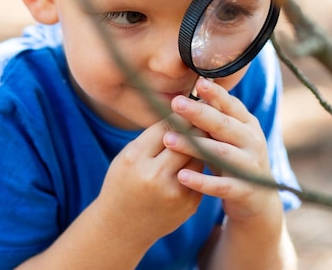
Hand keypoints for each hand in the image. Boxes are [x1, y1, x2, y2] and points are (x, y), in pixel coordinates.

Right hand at [94, 117, 203, 247]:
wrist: (122, 229)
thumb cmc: (123, 183)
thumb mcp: (128, 156)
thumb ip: (153, 136)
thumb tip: (183, 111)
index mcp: (135, 159)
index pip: (167, 126)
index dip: (182, 112)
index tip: (192, 102)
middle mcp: (155, 176)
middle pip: (187, 140)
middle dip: (198, 124)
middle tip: (208, 110)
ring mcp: (175, 193)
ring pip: (200, 156)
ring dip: (205, 142)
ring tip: (209, 129)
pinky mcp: (190, 204)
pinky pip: (202, 174)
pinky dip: (203, 163)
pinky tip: (208, 153)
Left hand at [164, 77, 281, 222]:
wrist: (259, 200)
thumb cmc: (235, 161)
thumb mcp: (228, 137)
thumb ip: (215, 119)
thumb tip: (190, 93)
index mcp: (248, 125)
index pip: (231, 105)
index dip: (216, 94)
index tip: (198, 83)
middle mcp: (252, 142)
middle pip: (224, 125)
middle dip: (200, 113)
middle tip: (176, 103)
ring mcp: (250, 166)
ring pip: (221, 153)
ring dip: (195, 146)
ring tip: (169, 140)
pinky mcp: (244, 190)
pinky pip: (222, 185)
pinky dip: (202, 181)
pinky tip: (181, 176)